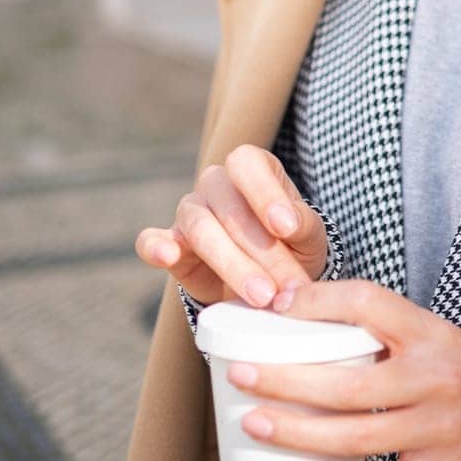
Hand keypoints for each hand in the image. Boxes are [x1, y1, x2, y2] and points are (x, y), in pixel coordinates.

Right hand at [134, 144, 328, 307]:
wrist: (270, 283)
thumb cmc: (293, 248)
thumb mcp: (309, 236)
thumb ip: (302, 224)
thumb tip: (289, 225)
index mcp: (252, 169)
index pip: (247, 164)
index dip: (264, 192)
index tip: (286, 228)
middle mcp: (217, 184)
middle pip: (229, 207)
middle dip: (260, 251)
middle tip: (281, 288)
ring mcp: (190, 212)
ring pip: (200, 228)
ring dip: (231, 264)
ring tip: (260, 296)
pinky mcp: (170, 245)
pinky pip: (151, 240)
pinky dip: (156, 247)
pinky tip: (167, 256)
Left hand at [225, 277, 460, 460]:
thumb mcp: (437, 336)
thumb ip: (384, 331)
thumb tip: (304, 320)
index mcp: (429, 333)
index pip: (369, 302)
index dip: (318, 301)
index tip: (278, 306)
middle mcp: (433, 377)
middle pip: (347, 381)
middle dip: (285, 380)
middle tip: (239, 375)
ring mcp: (436, 429)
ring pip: (354, 436)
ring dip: (296, 434)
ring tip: (252, 424)